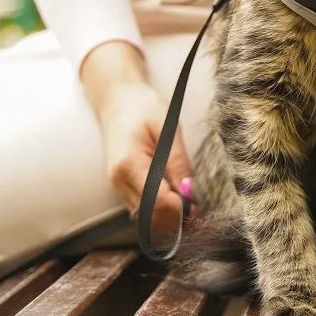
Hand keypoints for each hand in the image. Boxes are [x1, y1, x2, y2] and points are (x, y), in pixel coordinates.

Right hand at [97, 81, 192, 241]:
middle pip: (149, 215)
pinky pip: (142, 207)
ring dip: (168, 215)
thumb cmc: (142, 107)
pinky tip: (174, 198)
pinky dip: (159, 208)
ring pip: (145, 216)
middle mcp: (119, 179)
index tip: (197, 204)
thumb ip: (179, 161)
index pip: (155, 201)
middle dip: (175, 216)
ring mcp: (118, 185)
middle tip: (197, 208)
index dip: (179, 208)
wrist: (118, 99)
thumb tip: (189, 191)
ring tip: (188, 203)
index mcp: (128, 164)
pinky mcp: (122, 185)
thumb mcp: (167, 127)